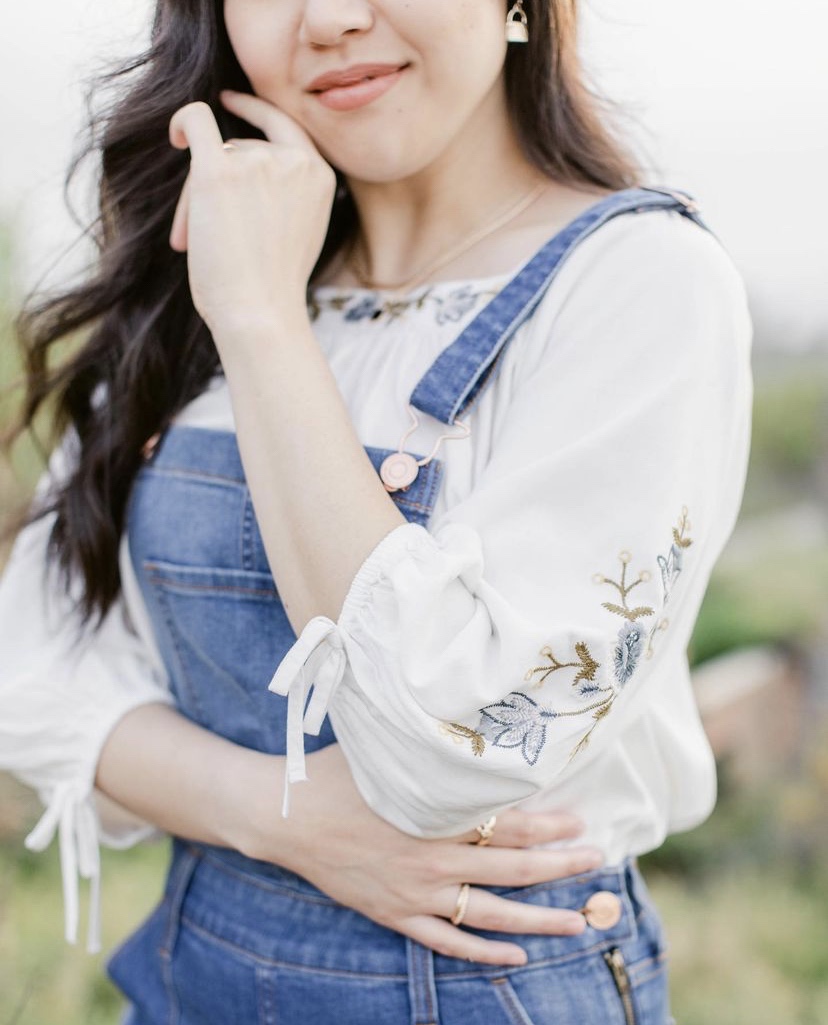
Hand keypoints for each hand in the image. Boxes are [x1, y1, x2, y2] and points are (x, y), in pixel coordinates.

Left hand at [168, 92, 335, 333]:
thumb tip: (237, 162)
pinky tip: (175, 136)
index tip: (233, 104)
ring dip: (196, 197)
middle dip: (219, 185)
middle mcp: (294, 161)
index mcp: (321, 176)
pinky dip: (182, 122)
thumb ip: (286, 194)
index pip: (287, 129)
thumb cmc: (273, 288)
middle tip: (202, 239)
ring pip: (214, 156)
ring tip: (192, 246)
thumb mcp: (299, 230)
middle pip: (241, 148)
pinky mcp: (219, 171)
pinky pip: (195, 121)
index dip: (257, 113)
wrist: (261, 313)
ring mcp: (257, 162)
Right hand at [241, 744, 601, 966]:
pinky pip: (447, 941)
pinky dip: (482, 952)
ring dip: (538, 920)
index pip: (507, 826)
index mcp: (433, 814)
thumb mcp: (384, 750)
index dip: (549, 826)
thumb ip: (428, 746)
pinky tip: (515, 955)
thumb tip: (468, 720)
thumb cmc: (336, 774)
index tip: (582, 822)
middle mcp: (431, 859)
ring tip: (577, 923)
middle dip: (560, 869)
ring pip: (489, 915)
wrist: (285, 816)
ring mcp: (414, 893)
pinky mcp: (395, 914)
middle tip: (596, 865)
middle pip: (511, 871)